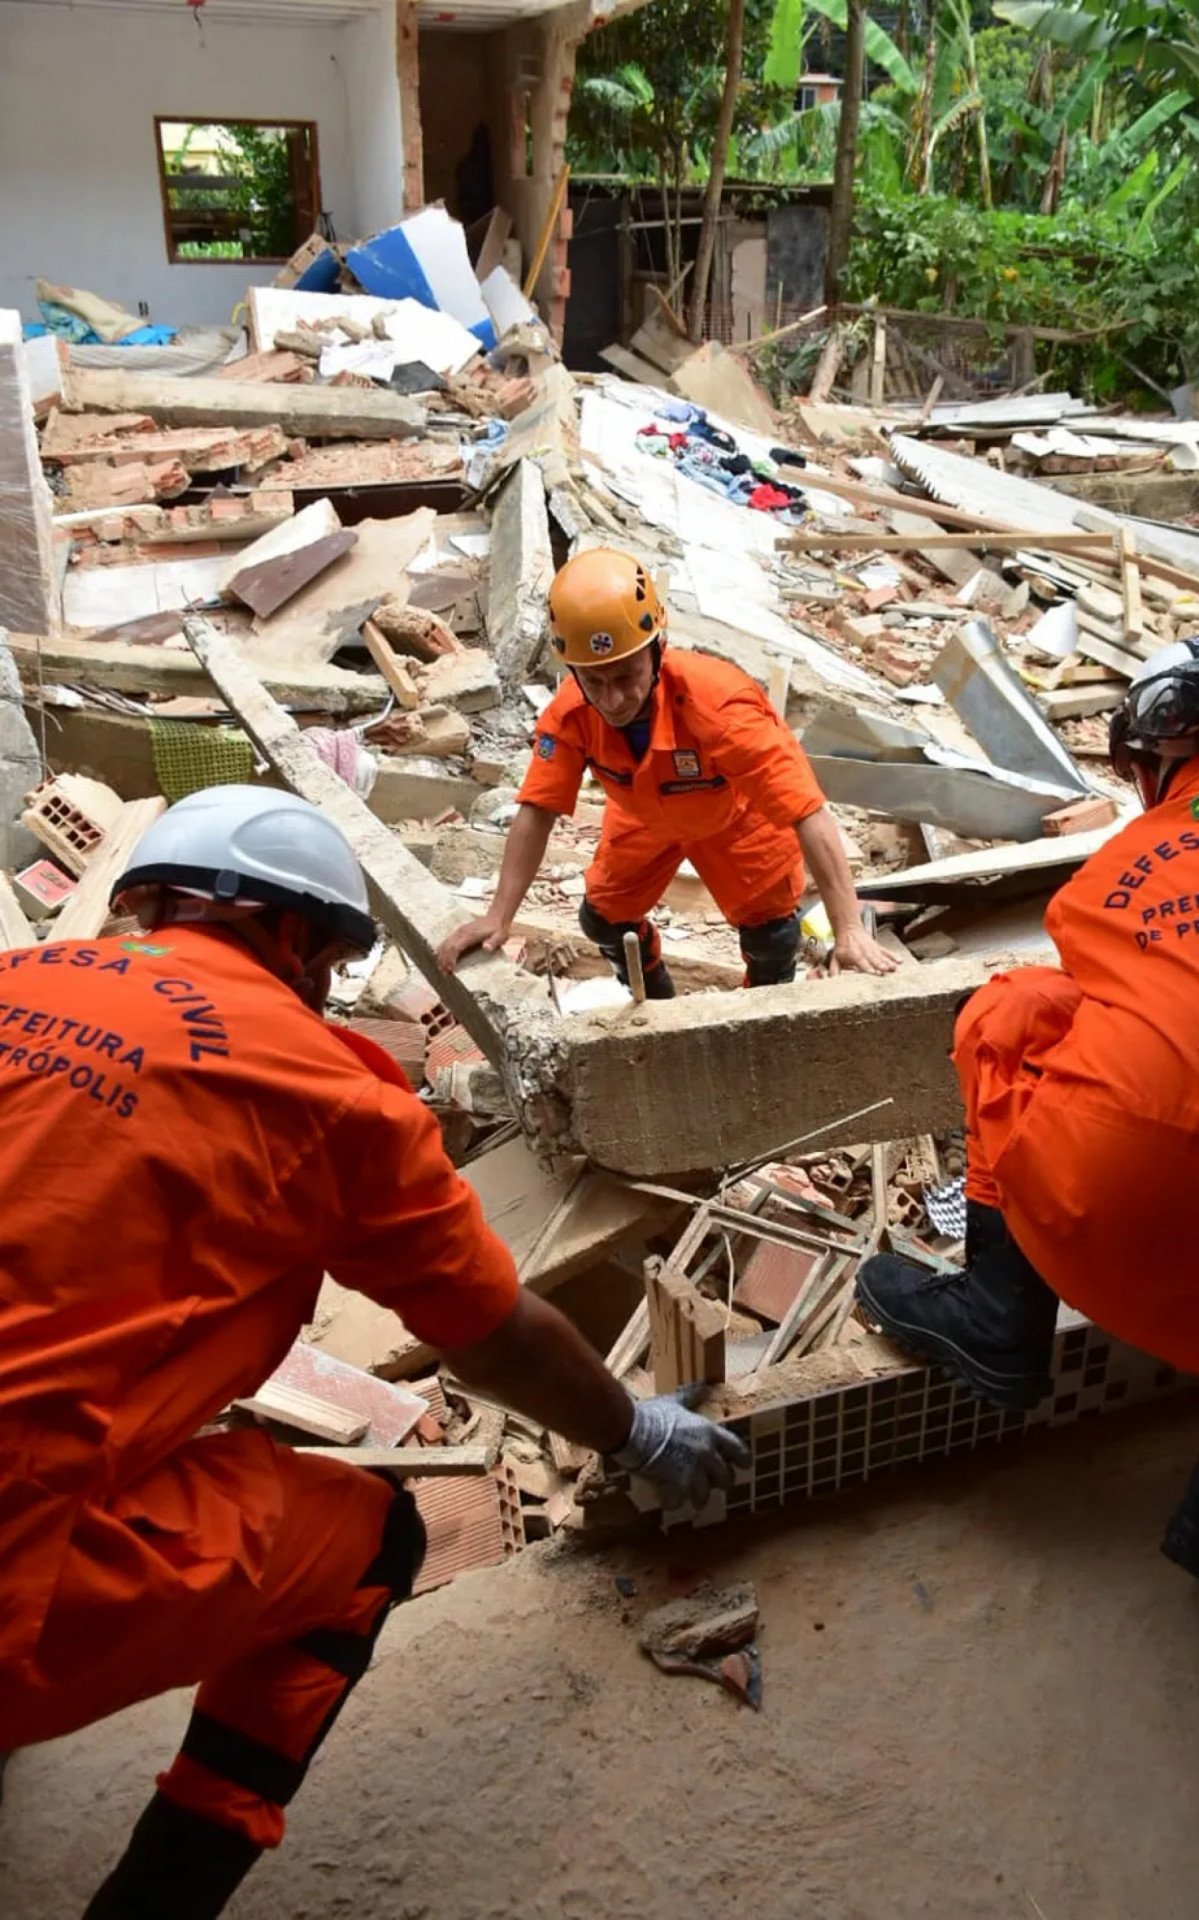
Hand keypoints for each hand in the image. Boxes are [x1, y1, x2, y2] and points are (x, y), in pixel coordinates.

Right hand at [437, 911, 510, 974]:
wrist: (496, 917)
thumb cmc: (498, 929)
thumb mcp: (500, 936)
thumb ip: (494, 942)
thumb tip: (487, 948)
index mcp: (470, 935)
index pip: (455, 947)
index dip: (451, 958)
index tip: (450, 969)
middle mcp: (462, 932)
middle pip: (447, 946)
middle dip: (444, 960)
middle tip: (444, 973)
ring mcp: (459, 932)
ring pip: (445, 943)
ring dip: (441, 956)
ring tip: (442, 968)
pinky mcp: (459, 932)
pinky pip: (447, 941)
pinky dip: (443, 950)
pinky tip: (442, 958)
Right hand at [609, 1384, 749, 1509]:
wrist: (632, 1430)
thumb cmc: (652, 1414)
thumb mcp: (674, 1402)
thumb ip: (691, 1396)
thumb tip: (704, 1386)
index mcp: (709, 1432)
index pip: (738, 1450)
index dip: (743, 1460)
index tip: (743, 1466)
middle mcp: (707, 1454)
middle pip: (726, 1478)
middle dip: (719, 1483)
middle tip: (709, 1483)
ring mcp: (694, 1472)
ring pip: (705, 1495)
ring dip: (697, 1497)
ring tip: (688, 1497)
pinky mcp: (678, 1486)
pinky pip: (681, 1503)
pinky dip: (674, 1503)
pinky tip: (667, 1499)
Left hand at [830, 925, 899, 976]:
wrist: (849, 929)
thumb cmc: (843, 946)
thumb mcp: (835, 958)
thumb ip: (834, 970)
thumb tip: (832, 981)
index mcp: (855, 955)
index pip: (862, 964)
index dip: (868, 969)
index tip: (874, 973)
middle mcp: (865, 952)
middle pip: (874, 960)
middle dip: (881, 966)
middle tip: (887, 971)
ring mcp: (872, 949)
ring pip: (882, 957)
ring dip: (889, 962)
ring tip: (895, 968)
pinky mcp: (877, 947)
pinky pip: (887, 952)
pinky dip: (893, 956)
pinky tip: (899, 961)